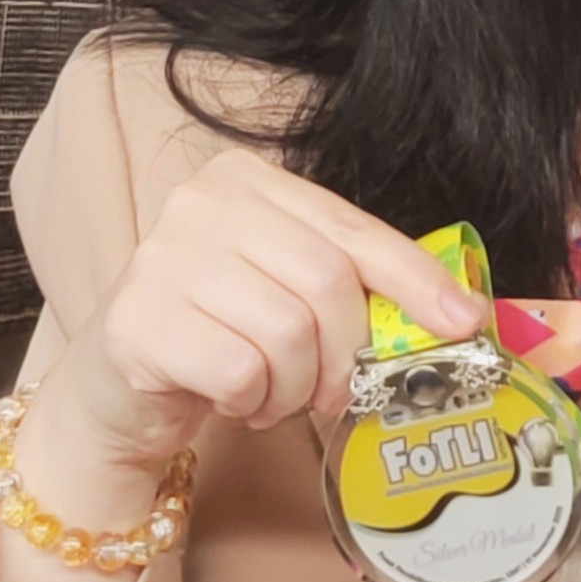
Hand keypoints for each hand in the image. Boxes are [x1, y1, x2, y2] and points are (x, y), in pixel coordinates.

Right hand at [13, 145, 482, 525]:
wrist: (118, 386)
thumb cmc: (218, 333)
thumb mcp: (286, 289)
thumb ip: (352, 285)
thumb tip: (458, 313)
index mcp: (247, 180)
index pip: (351, 229)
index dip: (414, 278)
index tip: (462, 321)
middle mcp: (200, 204)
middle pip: (326, 281)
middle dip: (347, 353)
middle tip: (336, 391)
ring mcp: (162, 258)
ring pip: (288, 332)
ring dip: (297, 387)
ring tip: (272, 394)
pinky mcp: (139, 321)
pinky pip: (242, 370)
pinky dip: (253, 401)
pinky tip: (234, 399)